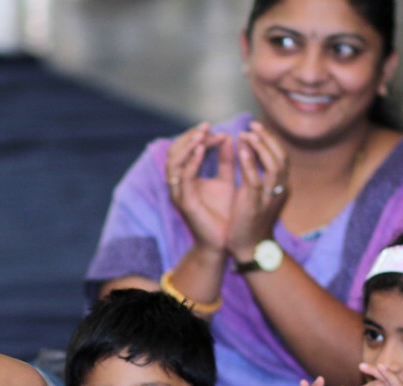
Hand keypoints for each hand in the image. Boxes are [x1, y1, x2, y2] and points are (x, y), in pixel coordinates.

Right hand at [166, 122, 235, 254]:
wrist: (227, 241)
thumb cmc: (225, 214)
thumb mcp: (227, 181)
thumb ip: (226, 160)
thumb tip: (228, 136)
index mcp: (186, 178)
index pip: (183, 150)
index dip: (196, 137)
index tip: (213, 128)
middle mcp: (179, 185)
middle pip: (174, 152)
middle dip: (189, 137)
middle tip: (206, 126)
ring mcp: (179, 194)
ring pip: (173, 162)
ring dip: (187, 146)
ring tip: (203, 134)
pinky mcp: (184, 203)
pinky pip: (183, 177)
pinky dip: (191, 161)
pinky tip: (201, 150)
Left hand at [226, 120, 288, 258]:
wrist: (250, 249)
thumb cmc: (250, 222)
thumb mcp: (256, 195)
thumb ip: (255, 174)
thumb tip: (248, 151)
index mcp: (280, 187)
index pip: (281, 157)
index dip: (270, 141)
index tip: (256, 128)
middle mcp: (279, 190)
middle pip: (281, 157)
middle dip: (268, 139)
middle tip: (253, 126)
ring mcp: (269, 197)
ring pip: (273, 166)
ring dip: (260, 147)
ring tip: (248, 134)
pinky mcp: (255, 205)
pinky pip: (255, 180)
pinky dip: (249, 163)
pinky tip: (241, 150)